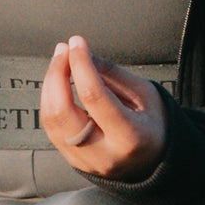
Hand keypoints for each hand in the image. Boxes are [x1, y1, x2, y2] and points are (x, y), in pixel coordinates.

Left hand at [38, 36, 166, 180]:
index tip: (77, 42)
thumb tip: (80, 53)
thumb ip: (110, 74)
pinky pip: (52, 128)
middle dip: (57, 75)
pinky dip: (50, 101)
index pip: (94, 96)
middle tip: (63, 49)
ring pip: (52, 121)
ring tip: (60, 61)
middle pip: (63, 113)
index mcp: (130, 137)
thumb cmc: (152, 122)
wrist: (154, 160)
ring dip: (50, 86)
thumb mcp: (143, 94)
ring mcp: (86, 161)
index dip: (81, 65)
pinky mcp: (73, 161)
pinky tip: (58, 83)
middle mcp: (104, 154)